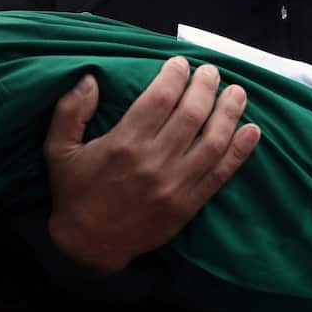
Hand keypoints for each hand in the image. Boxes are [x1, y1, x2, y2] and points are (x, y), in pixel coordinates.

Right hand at [44, 56, 260, 273]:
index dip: (175, 76)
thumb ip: (70, 111)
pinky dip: (241, 151)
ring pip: (213, 140)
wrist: (88, 247)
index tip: (182, 63)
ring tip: (237, 92)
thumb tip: (90, 77)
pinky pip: (222, 173)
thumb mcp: (58, 150)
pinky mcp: (189, 204)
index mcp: (124, 143)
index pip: (160, 98)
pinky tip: (253, 130)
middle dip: (206, 87)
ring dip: (229, 112)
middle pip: (191, 114)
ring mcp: (175, 184)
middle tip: (212, 72)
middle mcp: (154, 161)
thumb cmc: (75, 193)